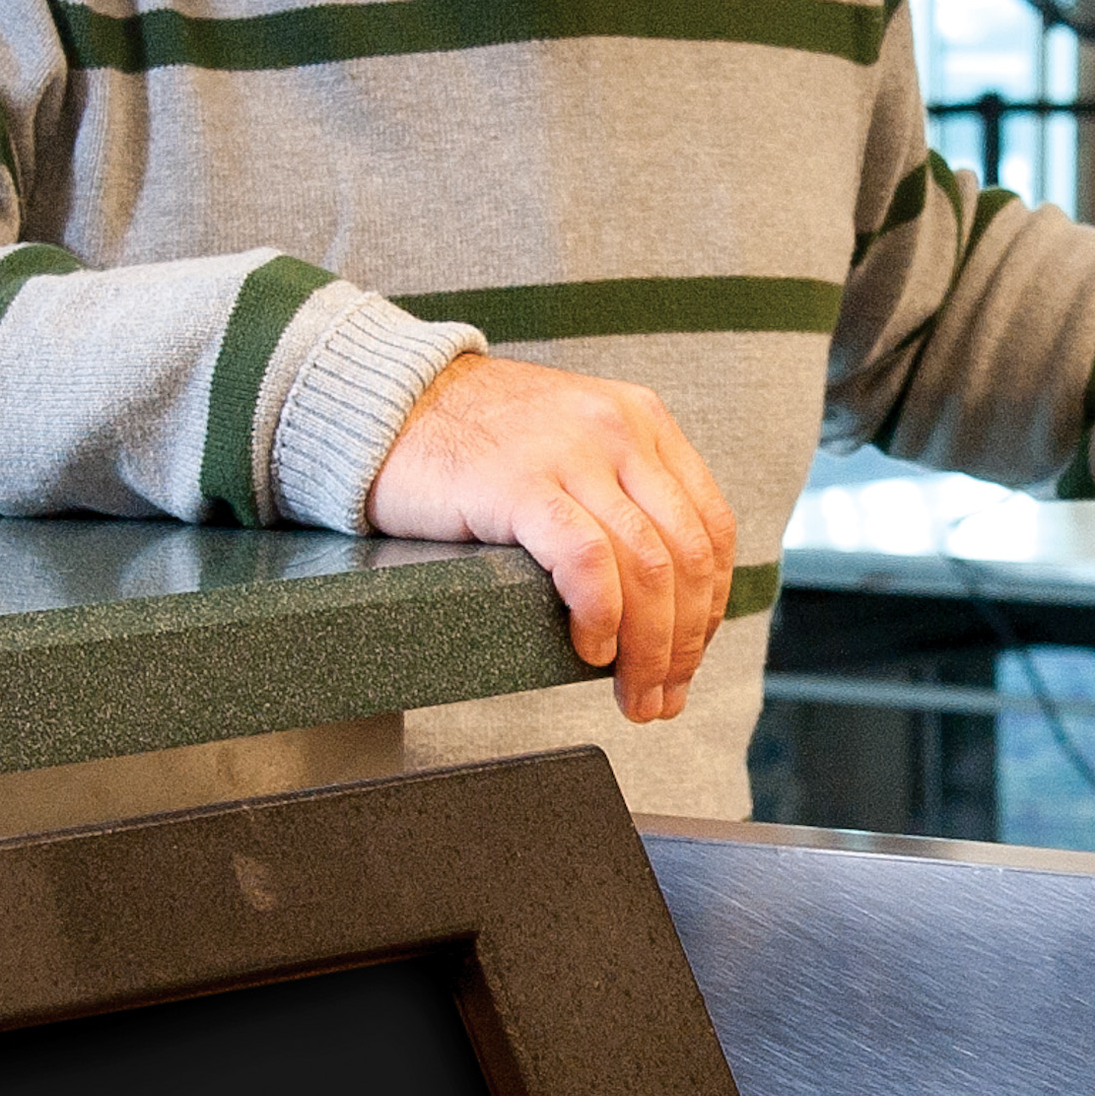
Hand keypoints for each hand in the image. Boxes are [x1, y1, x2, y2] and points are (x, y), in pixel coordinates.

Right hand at [367, 355, 737, 722]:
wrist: (384, 399)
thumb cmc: (472, 438)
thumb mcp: (571, 442)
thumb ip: (620, 491)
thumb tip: (663, 593)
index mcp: (643, 421)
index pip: (710, 528)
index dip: (709, 605)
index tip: (691, 653)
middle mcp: (620, 431)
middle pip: (685, 557)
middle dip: (684, 643)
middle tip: (664, 696)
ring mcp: (572, 454)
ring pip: (648, 568)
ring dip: (650, 649)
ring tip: (634, 694)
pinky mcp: (520, 484)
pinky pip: (588, 562)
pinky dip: (601, 616)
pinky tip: (591, 649)